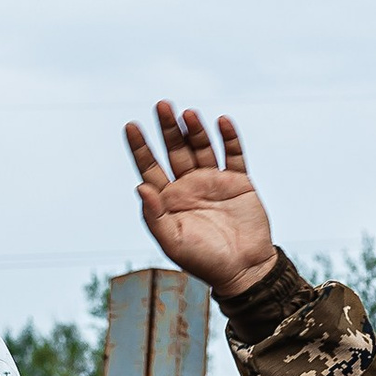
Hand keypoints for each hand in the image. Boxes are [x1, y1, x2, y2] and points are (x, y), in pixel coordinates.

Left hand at [123, 102, 277, 296]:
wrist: (244, 270)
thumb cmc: (204, 261)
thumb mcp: (173, 242)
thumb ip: (155, 216)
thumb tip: (140, 186)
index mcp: (168, 199)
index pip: (150, 166)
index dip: (140, 147)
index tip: (131, 125)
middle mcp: (189, 185)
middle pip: (175, 149)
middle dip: (167, 129)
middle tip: (161, 105)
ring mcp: (214, 181)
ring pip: (202, 147)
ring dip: (195, 130)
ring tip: (187, 114)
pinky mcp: (239, 182)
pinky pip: (234, 155)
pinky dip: (229, 138)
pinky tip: (221, 122)